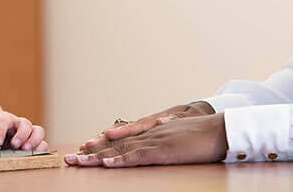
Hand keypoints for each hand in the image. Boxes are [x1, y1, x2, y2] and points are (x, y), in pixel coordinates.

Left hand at [0, 110, 46, 150]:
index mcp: (2, 118)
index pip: (3, 121)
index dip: (1, 130)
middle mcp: (17, 123)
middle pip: (24, 123)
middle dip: (21, 135)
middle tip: (15, 145)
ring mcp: (26, 131)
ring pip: (37, 130)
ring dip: (34, 140)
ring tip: (26, 150)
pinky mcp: (32, 140)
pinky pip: (42, 141)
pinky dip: (41, 148)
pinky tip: (34, 155)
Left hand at [78, 101, 214, 150]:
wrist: (222, 129)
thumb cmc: (205, 135)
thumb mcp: (180, 136)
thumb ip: (166, 139)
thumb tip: (158, 147)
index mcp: (153, 130)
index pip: (122, 138)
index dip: (102, 144)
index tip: (85, 148)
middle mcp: (149, 132)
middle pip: (115, 144)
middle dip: (92, 152)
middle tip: (71, 158)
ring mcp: (155, 140)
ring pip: (121, 151)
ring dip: (98, 157)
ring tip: (78, 162)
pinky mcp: (163, 151)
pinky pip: (138, 157)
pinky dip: (121, 161)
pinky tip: (107, 164)